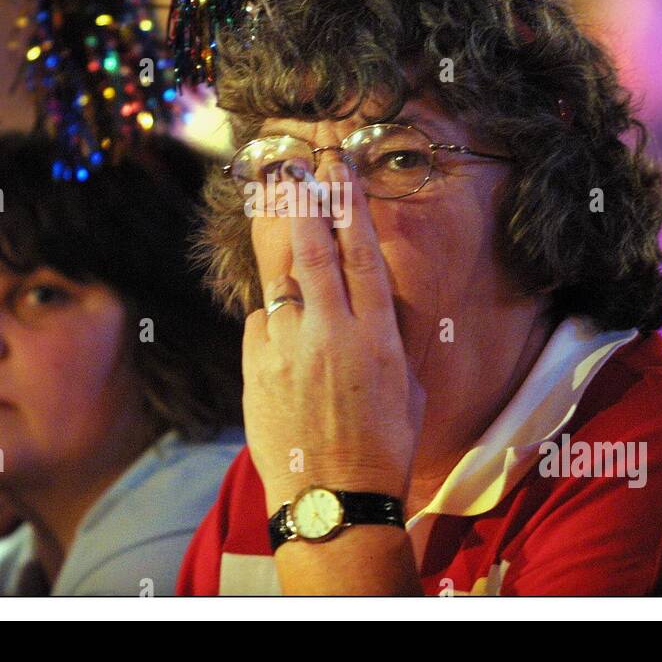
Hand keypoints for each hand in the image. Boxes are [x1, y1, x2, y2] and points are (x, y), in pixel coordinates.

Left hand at [243, 157, 425, 513]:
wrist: (333, 497)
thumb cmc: (381, 447)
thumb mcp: (404, 387)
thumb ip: (385, 339)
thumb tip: (367, 309)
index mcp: (377, 336)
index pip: (362, 254)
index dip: (350, 204)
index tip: (339, 167)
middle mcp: (331, 332)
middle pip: (311, 249)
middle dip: (301, 199)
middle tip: (288, 164)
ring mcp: (288, 348)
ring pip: (279, 281)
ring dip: (280, 250)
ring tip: (274, 207)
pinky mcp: (256, 366)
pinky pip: (262, 324)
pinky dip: (273, 320)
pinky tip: (283, 336)